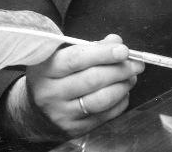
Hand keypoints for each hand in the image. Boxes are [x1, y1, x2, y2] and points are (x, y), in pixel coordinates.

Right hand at [5, 34, 143, 140]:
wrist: (35, 112)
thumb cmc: (52, 76)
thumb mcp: (60, 55)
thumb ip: (88, 46)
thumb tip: (115, 42)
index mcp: (44, 68)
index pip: (76, 58)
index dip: (102, 53)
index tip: (123, 50)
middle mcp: (50, 93)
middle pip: (92, 80)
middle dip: (119, 69)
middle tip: (136, 63)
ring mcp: (62, 114)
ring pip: (100, 100)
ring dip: (122, 86)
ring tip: (132, 77)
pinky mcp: (74, 130)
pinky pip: (104, 116)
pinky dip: (119, 102)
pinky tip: (123, 92)